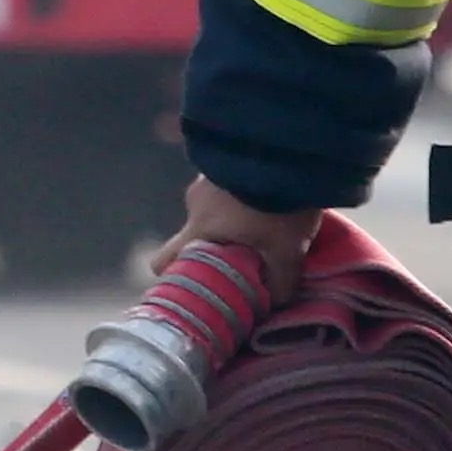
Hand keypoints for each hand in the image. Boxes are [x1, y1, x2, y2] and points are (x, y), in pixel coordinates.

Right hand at [173, 172, 325, 304]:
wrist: (287, 147)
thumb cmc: (278, 205)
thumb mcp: (287, 250)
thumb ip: (279, 282)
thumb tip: (275, 303)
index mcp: (199, 231)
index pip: (164, 262)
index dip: (175, 276)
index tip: (196, 284)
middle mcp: (194, 204)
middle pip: (190, 235)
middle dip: (208, 247)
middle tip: (239, 252)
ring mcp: (206, 177)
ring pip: (208, 209)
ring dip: (228, 216)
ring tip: (262, 218)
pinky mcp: (222, 157)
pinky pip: (223, 184)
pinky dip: (238, 193)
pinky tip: (265, 193)